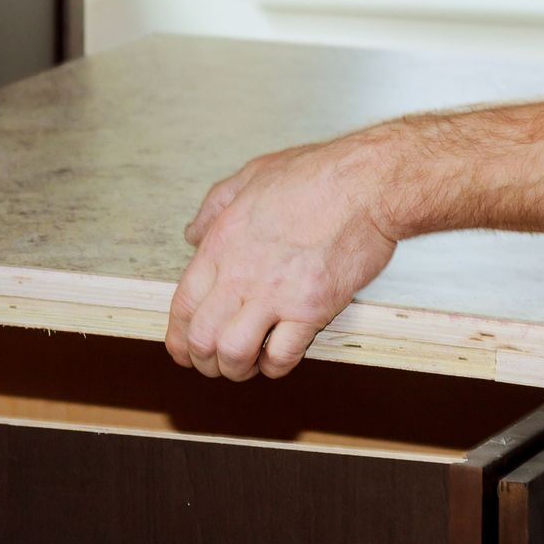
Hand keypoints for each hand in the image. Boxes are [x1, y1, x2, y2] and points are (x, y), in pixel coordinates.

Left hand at [166, 135, 399, 381]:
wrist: (366, 183)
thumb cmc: (315, 174)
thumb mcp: (251, 176)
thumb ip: (215, 207)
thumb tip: (193, 235)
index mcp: (222, 242)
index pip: (183, 305)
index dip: (178, 338)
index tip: (183, 350)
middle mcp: (241, 273)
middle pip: (202, 338)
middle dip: (204, 361)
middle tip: (216, 364)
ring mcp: (276, 294)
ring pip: (234, 354)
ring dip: (236, 369)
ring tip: (247, 365)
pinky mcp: (312, 308)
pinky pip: (281, 356)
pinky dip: (274, 366)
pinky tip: (278, 356)